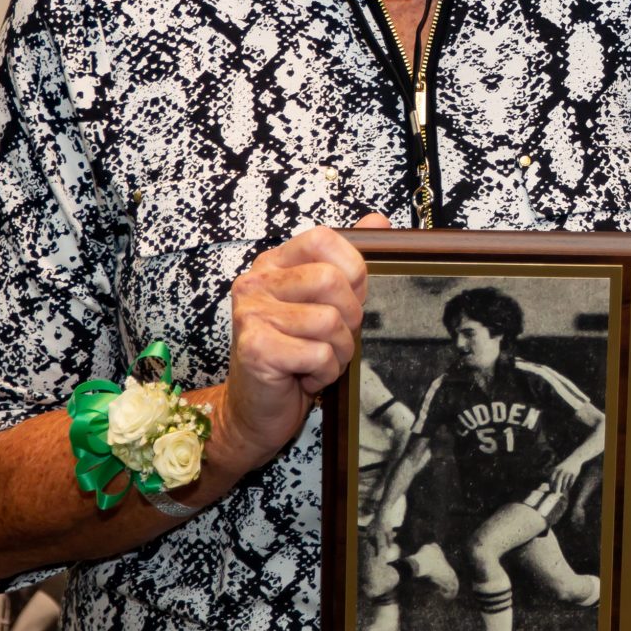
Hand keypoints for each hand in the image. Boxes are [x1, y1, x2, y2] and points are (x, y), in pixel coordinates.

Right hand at [219, 215, 385, 469]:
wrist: (256, 410)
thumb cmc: (294, 355)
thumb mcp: (322, 303)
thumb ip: (346, 261)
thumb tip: (377, 220)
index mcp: (274, 263)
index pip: (324, 239)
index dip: (351, 271)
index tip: (344, 300)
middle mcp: (257, 282)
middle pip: (332, 282)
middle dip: (349, 319)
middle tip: (331, 340)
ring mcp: (252, 314)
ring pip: (330, 322)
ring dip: (338, 352)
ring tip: (316, 360)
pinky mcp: (256, 348)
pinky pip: (320, 354)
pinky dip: (324, 373)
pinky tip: (304, 377)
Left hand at [546, 458, 582, 501]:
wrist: (575, 459)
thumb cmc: (564, 466)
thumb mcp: (557, 467)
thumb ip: (553, 474)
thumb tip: (550, 485)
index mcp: (556, 469)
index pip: (551, 478)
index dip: (550, 485)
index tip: (550, 490)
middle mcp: (562, 471)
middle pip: (557, 481)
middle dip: (556, 488)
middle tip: (555, 493)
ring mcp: (568, 472)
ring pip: (564, 482)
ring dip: (563, 488)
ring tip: (562, 491)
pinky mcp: (574, 474)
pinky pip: (571, 482)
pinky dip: (569, 486)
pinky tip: (568, 488)